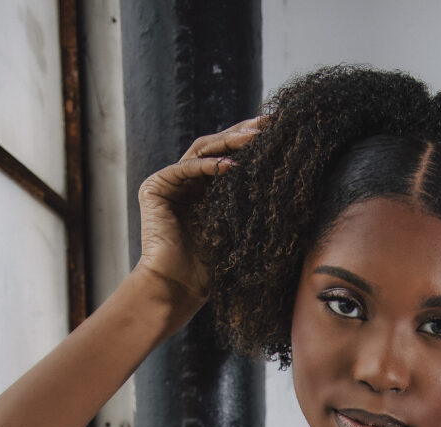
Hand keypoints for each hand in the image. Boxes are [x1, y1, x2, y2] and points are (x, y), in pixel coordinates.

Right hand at [132, 115, 266, 314]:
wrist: (179, 288)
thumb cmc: (211, 269)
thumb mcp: (239, 228)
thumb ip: (249, 202)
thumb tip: (286, 182)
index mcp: (206, 191)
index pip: (230, 158)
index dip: (252, 145)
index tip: (279, 133)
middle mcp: (187, 182)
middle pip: (216, 148)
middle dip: (243, 134)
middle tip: (269, 124)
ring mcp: (169, 183)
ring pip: (202, 151)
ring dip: (229, 142)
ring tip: (255, 138)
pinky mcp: (155, 187)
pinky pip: (186, 168)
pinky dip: (209, 165)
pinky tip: (233, 165)